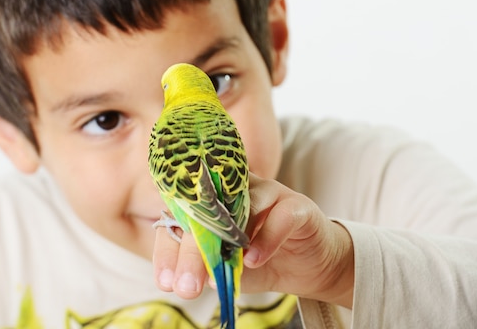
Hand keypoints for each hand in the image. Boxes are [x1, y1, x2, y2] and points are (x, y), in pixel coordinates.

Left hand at [152, 173, 354, 307]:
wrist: (310, 265)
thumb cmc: (263, 261)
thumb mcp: (230, 270)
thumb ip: (212, 269)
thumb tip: (194, 278)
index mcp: (213, 202)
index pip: (182, 217)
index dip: (169, 247)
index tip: (165, 281)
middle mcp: (237, 190)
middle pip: (206, 211)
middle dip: (192, 251)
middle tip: (186, 286)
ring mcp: (268, 192)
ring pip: (241, 207)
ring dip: (225, 244)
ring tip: (215, 274)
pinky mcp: (297, 204)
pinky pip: (278, 217)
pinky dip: (265, 240)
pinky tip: (254, 260)